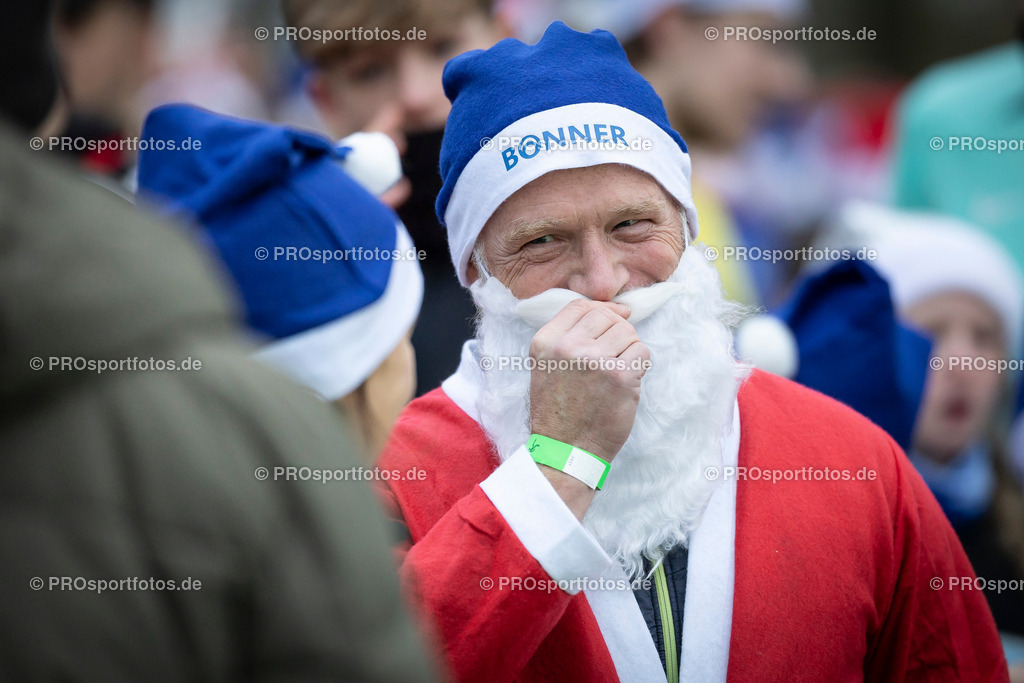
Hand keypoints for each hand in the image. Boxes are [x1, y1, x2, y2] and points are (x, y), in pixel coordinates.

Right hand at [528, 299, 648, 516]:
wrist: (567, 450)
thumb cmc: (560, 410)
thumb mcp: (547, 366)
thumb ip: (570, 336)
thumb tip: (619, 310)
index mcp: (545, 342)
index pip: (579, 306)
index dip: (601, 310)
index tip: (612, 321)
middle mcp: (567, 347)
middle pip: (606, 316)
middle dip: (617, 332)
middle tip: (614, 356)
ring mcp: (594, 360)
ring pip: (627, 332)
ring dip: (629, 350)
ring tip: (617, 372)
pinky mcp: (620, 376)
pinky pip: (642, 351)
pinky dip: (640, 365)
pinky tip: (627, 382)